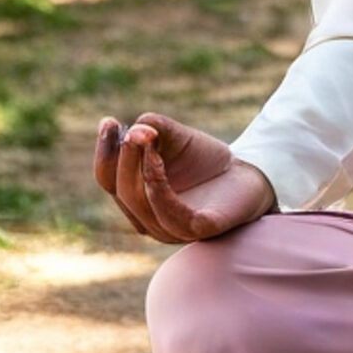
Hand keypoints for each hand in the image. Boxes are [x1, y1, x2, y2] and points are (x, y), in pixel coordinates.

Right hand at [95, 111, 275, 242]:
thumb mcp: (173, 136)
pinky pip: (171, 216)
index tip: (109, 122)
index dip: (105, 152)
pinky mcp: (199, 229)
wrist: (247, 173)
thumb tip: (135, 131)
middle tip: (132, 130)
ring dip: (140, 168)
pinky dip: (158, 189)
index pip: (107, 180)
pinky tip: (157, 162)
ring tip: (147, 137)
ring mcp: (172, 229)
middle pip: (121, 192)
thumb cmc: (203, 159)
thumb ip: (152, 128)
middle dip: (122, 159)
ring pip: (142, 205)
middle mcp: (148, 219)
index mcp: (135, 198)